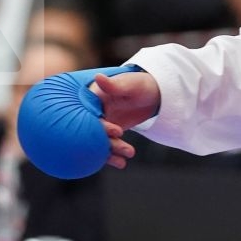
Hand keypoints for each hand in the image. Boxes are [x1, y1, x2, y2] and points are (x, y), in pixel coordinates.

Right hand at [17, 66, 150, 177]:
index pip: (90, 114)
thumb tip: (98, 77)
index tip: (117, 131)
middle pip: (94, 131)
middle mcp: (92, 112)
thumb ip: (114, 85)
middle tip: (126, 149)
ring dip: (112, 151)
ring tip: (129, 154)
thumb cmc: (139, 84)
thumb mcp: (128, 84)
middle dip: (108, 142)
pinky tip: (121, 163)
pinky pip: (107, 146)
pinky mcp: (108, 133)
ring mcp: (100, 123)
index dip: (101, 125)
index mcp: (92, 98)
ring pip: (101, 141)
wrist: (150, 94)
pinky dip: (113, 155)